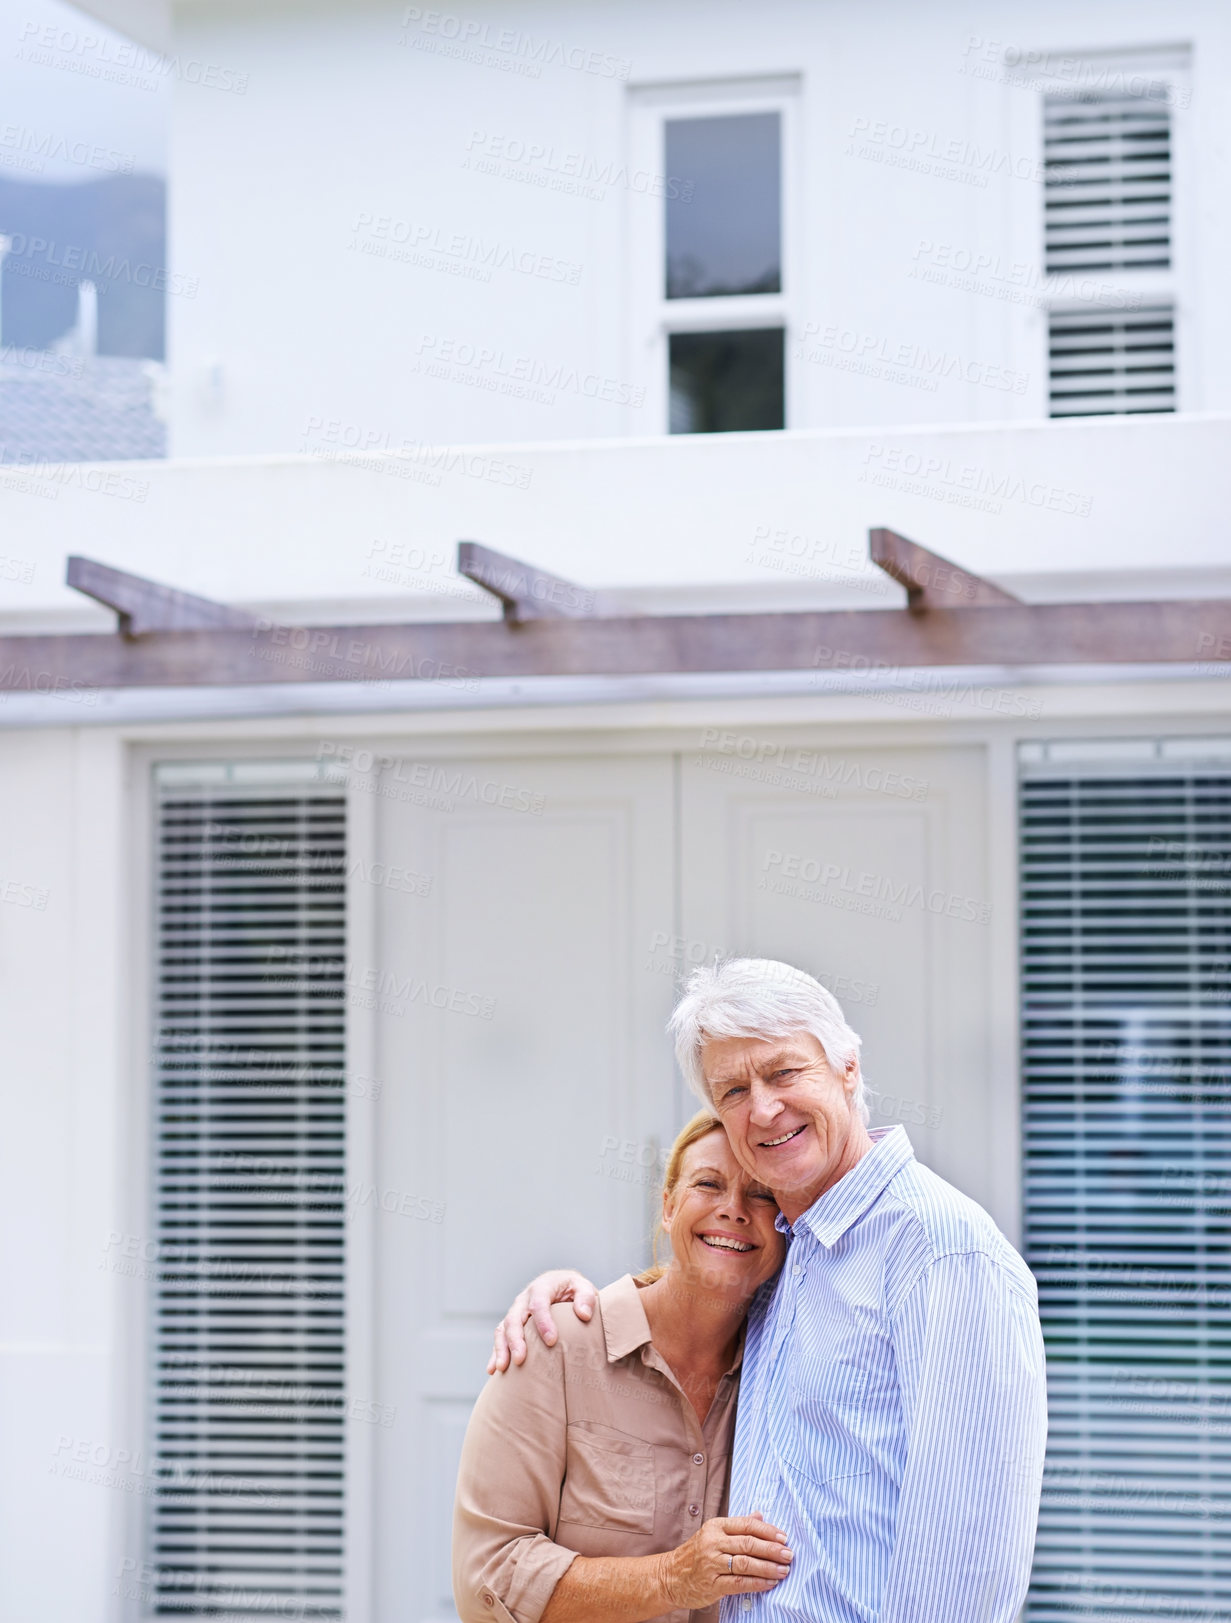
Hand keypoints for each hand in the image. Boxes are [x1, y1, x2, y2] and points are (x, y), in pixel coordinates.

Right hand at [487, 1270, 598, 1372]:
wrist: (561, 1287)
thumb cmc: (574, 1290)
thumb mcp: (584, 1288)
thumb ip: (586, 1298)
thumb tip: (584, 1314)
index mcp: (541, 1287)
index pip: (539, 1304)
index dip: (543, 1322)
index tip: (552, 1341)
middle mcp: (524, 1299)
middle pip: (515, 1318)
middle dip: (516, 1340)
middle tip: (520, 1360)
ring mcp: (516, 1312)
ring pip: (503, 1329)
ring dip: (501, 1348)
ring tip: (503, 1368)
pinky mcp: (512, 1324)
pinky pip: (500, 1337)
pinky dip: (495, 1353)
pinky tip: (493, 1370)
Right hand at [659, 1515, 791, 1609]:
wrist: (670, 1576)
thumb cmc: (695, 1554)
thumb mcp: (713, 1533)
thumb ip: (737, 1525)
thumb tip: (760, 1516)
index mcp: (715, 1527)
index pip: (746, 1525)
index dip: (768, 1531)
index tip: (784, 1537)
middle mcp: (713, 1543)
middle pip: (748, 1543)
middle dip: (772, 1549)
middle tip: (789, 1554)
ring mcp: (712, 1564)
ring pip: (746, 1563)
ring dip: (768, 1567)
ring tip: (784, 1570)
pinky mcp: (712, 1584)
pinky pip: (739, 1583)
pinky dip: (757, 1583)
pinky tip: (769, 1584)